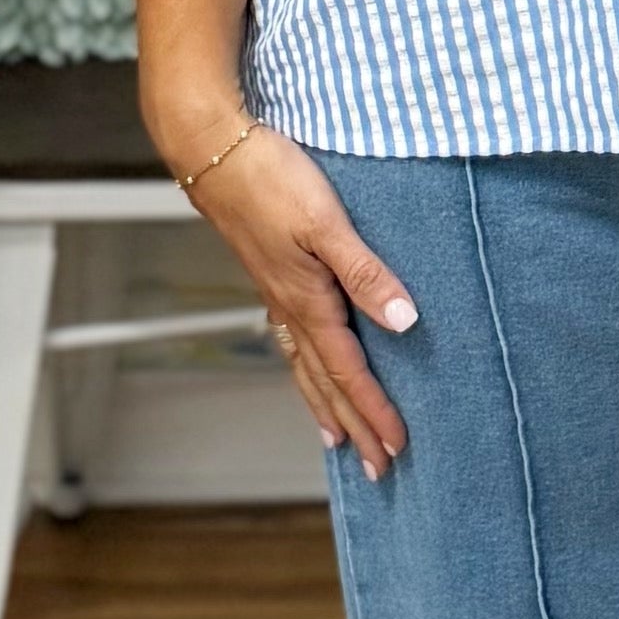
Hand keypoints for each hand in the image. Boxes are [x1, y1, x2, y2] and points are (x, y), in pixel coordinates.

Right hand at [185, 125, 416, 479]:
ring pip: (305, 366)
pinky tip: (308, 367)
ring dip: (325, 405)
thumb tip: (405, 322)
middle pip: (327, 383)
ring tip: (338, 439)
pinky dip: (305, 369)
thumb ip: (366, 272)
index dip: (375, 411)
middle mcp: (290, 308)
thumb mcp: (327, 223)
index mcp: (308, 302)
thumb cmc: (270, 178)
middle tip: (378, 468)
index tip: (398, 447)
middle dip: (354, 426)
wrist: (213, 150)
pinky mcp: (270, 275)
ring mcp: (276, 294)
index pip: (350, 372)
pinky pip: (291, 341)